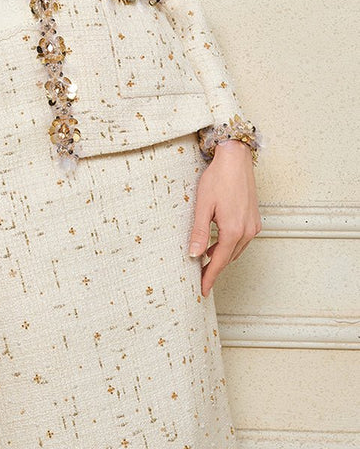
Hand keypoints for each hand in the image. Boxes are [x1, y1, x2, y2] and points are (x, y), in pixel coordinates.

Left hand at [188, 141, 261, 296]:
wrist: (235, 159)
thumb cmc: (218, 179)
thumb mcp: (203, 206)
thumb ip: (199, 232)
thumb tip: (194, 254)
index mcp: (233, 230)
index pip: (219, 262)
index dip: (209, 277)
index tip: (202, 289)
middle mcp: (247, 231)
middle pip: (228, 258)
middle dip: (214, 269)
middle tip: (199, 278)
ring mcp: (253, 225)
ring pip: (236, 250)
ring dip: (221, 257)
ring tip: (205, 261)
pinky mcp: (255, 219)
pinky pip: (242, 240)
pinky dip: (229, 246)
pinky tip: (218, 244)